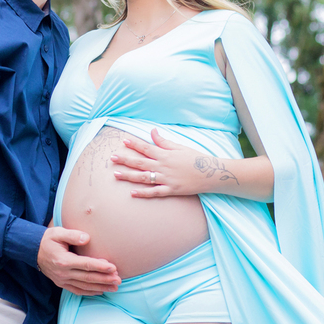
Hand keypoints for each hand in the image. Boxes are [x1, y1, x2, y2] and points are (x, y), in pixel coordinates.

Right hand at [37, 227, 120, 295]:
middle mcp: (63, 273)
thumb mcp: (57, 233)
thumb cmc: (48, 240)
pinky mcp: (62, 284)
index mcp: (63, 260)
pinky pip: (77, 291)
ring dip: (100, 287)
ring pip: (84, 286)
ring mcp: (62, 280)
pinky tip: (100, 291)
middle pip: (88, 278)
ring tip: (114, 287)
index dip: (100, 267)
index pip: (85, 265)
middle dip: (104, 279)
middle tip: (119, 280)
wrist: (33, 250)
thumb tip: (87, 238)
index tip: (113, 268)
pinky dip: (90, 292)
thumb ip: (72, 234)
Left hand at [111, 128, 234, 197]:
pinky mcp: (172, 190)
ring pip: (144, 178)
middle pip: (140, 162)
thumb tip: (152, 131)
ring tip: (116, 174)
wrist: (212, 173)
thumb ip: (164, 141)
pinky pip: (155, 192)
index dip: (134, 144)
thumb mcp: (180, 147)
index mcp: (166, 154)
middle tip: (112, 158)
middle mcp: (164, 166)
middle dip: (125, 160)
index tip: (122, 142)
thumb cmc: (196, 158)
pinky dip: (143, 193)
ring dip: (129, 176)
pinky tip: (132, 193)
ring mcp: (167, 179)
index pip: (146, 148)